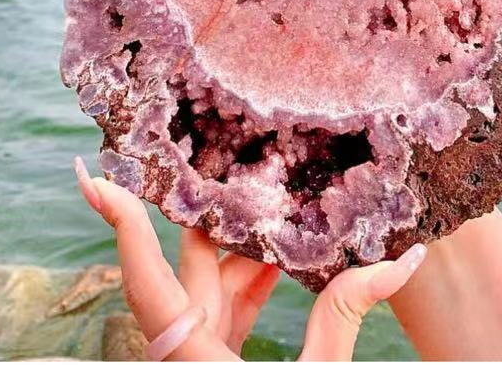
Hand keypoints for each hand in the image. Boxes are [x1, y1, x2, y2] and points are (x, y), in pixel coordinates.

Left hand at [75, 156, 425, 360]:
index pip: (147, 283)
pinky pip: (222, 312)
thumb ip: (349, 313)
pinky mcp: (215, 363)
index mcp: (194, 359)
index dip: (122, 228)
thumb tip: (406, 256)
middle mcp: (185, 355)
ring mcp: (199, 359)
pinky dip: (247, 282)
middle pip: (188, 269)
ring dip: (238, 248)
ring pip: (207, 288)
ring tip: (268, 198)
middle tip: (226, 157)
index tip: (96, 180)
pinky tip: (275, 256)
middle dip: (210, 215)